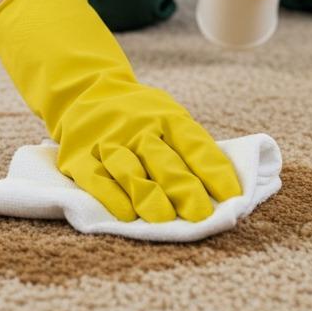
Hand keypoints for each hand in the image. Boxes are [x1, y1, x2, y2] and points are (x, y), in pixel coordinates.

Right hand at [54, 77, 243, 222]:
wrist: (86, 91)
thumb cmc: (141, 116)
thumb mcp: (169, 116)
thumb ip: (190, 147)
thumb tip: (224, 190)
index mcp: (167, 117)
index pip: (194, 143)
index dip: (214, 171)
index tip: (232, 197)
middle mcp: (138, 128)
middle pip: (164, 160)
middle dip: (184, 189)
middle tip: (201, 216)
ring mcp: (108, 142)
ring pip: (129, 170)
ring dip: (148, 195)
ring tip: (165, 219)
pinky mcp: (79, 158)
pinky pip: (95, 179)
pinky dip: (111, 197)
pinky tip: (126, 215)